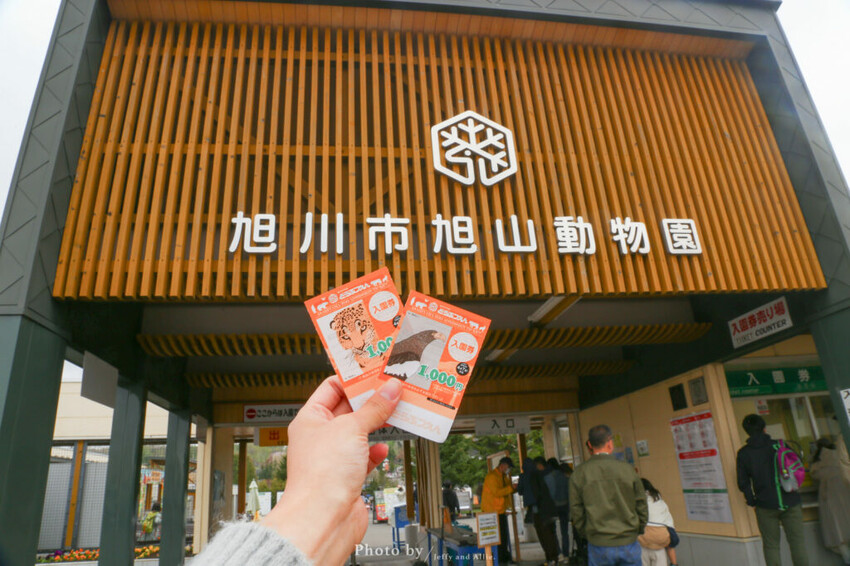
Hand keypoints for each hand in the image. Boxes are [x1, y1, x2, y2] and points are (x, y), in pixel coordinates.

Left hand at [262, 376, 401, 564]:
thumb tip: (390, 389)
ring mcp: (333, 458)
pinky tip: (383, 448)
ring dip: (378, 424)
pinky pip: (364, 457)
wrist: (323, 519)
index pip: (332, 388)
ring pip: (359, 433)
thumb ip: (374, 408)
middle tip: (393, 389)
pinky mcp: (347, 477)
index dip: (354, 379)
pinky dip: (376, 451)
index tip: (376, 372)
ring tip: (397, 412)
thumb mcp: (352, 429)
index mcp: (310, 419)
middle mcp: (319, 437)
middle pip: (348, 409)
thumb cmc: (321, 476)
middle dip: (371, 401)